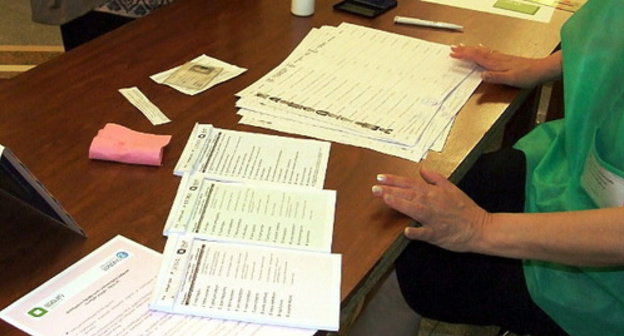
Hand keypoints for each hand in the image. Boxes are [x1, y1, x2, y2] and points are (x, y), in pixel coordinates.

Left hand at [372, 169, 490, 251]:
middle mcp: (432, 203)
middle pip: (408, 194)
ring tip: (385, 199)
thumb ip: (436, 178)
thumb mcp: (452, 188)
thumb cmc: (466, 209)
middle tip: (375, 188)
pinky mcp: (438, 234)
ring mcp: (434, 219)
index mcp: (434, 192)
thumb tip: (423, 170)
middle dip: (390, 190)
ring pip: (414, 209)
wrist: (481, 227)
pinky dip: (417, 232)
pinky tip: (406, 231)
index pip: (410, 184)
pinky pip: (425, 233)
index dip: (394, 180)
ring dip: (400, 203)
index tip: (380, 178)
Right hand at [450, 44, 561, 87]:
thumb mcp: (510, 79)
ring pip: (482, 51)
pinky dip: (481, 49)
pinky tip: (482, 48)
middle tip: (453, 49)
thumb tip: (481, 75)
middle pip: (477, 52)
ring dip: (471, 49)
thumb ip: (495, 77)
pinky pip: (489, 52)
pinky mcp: (505, 58)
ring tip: (462, 47)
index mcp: (495, 63)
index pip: (476, 57)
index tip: (454, 54)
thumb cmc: (527, 76)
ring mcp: (501, 58)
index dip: (464, 55)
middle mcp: (497, 58)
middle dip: (464, 50)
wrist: (541, 70)